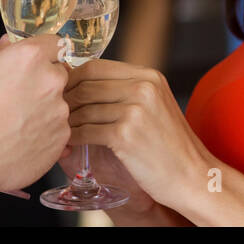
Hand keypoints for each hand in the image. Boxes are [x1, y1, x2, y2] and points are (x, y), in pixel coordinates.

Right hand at [0, 34, 70, 194]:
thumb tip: (8, 43)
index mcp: (30, 57)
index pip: (54, 44)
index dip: (44, 54)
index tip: (35, 65)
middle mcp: (51, 80)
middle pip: (60, 74)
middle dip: (45, 83)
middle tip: (22, 99)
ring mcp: (60, 110)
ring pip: (60, 104)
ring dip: (46, 110)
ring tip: (19, 126)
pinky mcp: (62, 138)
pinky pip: (59, 130)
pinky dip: (46, 133)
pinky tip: (23, 142)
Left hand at [63, 59, 209, 211]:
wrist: (194, 177)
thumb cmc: (170, 146)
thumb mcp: (154, 106)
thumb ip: (126, 92)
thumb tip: (82, 86)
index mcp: (148, 76)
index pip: (95, 66)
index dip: (72, 78)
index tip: (60, 90)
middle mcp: (142, 87)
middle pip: (86, 84)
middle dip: (64, 97)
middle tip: (50, 110)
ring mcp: (135, 110)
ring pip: (83, 108)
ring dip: (66, 119)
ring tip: (55, 128)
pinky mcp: (126, 134)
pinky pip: (86, 130)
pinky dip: (73, 137)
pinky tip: (67, 143)